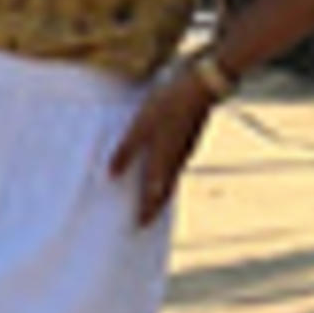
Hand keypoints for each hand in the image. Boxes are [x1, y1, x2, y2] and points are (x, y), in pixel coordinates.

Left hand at [107, 66, 211, 226]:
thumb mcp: (142, 125)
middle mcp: (177, 160)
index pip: (154, 195)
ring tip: (152, 196)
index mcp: (164, 160)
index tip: (140, 227)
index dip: (147, 211)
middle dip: (155, 206)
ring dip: (162, 189)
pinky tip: (163, 164)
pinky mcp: (190, 136)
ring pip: (172, 177)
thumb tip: (111, 175)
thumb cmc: (168, 103)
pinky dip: (168, 171)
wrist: (202, 85)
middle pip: (165, 190)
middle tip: (146, 219)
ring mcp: (186, 148)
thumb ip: (127, 150)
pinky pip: (177, 162)